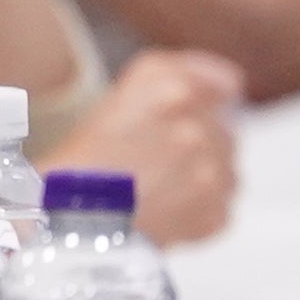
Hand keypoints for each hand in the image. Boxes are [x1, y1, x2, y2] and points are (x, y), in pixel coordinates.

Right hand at [48, 50, 244, 245]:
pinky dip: (201, 211)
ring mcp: (209, 174)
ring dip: (203, 177)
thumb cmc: (83, 162)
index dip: (211, 95)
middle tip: (157, 161)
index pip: (222, 83)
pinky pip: (221, 207)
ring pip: (226, 169)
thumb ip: (178, 75)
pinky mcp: (214, 213)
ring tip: (162, 189)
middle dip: (199, 143)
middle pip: (222, 131)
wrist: (70, 225)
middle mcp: (195, 129)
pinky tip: (167, 211)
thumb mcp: (121, 97)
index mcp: (170, 92)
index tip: (200, 108)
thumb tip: (229, 84)